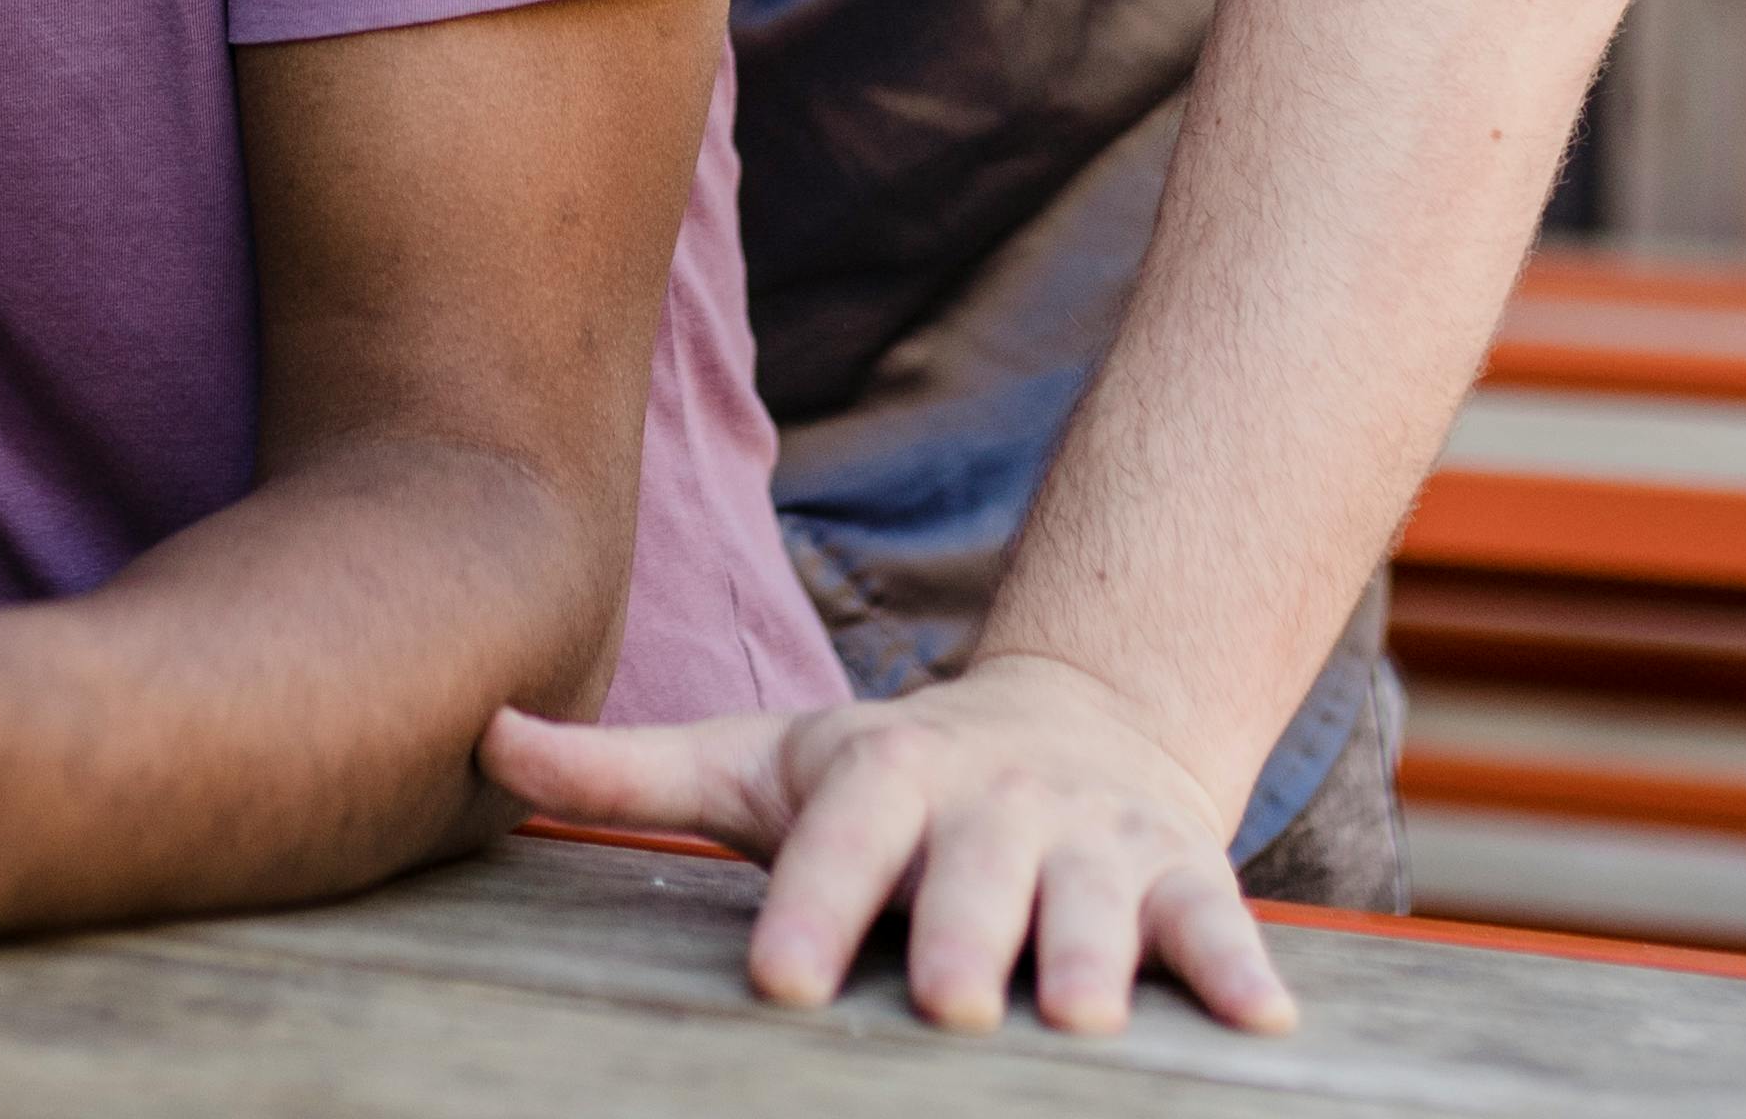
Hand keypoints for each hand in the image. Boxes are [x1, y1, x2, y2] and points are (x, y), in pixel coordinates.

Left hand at [478, 648, 1294, 1037]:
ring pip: (1101, 900)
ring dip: (1098, 955)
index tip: (778, 980)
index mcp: (889, 774)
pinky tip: (1264, 1025)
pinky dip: (1242, 968)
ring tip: (1087, 1016)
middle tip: (948, 999)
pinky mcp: (1181, 875)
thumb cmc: (889, 778)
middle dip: (966, 931)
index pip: (840, 836)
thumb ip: (629, 770)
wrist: (1075, 720)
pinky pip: (1220, 920)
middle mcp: (996, 801)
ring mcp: (1095, 840)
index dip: (811, 900)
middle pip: (977, 872)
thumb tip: (481, 734)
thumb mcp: (762, 762)